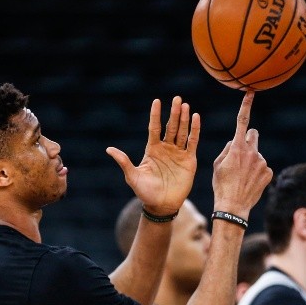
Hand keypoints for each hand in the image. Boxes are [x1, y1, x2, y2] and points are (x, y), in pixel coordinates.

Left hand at [107, 96, 199, 214]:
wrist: (161, 206)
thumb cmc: (145, 192)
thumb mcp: (132, 176)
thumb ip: (124, 161)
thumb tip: (109, 149)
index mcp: (152, 149)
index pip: (155, 127)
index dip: (155, 115)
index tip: (157, 101)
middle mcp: (166, 148)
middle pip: (170, 126)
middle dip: (174, 113)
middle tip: (177, 98)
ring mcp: (178, 153)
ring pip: (181, 132)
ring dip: (184, 119)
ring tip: (186, 105)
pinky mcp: (189, 160)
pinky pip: (193, 142)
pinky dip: (194, 131)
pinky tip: (196, 118)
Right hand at [211, 91, 272, 217]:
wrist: (233, 206)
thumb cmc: (220, 184)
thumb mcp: (217, 164)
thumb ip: (227, 149)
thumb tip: (235, 142)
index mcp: (236, 147)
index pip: (242, 121)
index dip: (246, 105)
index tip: (251, 92)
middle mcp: (252, 151)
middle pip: (253, 135)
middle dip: (248, 139)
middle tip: (241, 153)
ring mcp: (262, 162)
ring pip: (257, 154)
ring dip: (251, 160)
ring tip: (242, 176)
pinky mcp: (268, 172)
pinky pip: (263, 166)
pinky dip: (257, 172)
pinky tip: (250, 182)